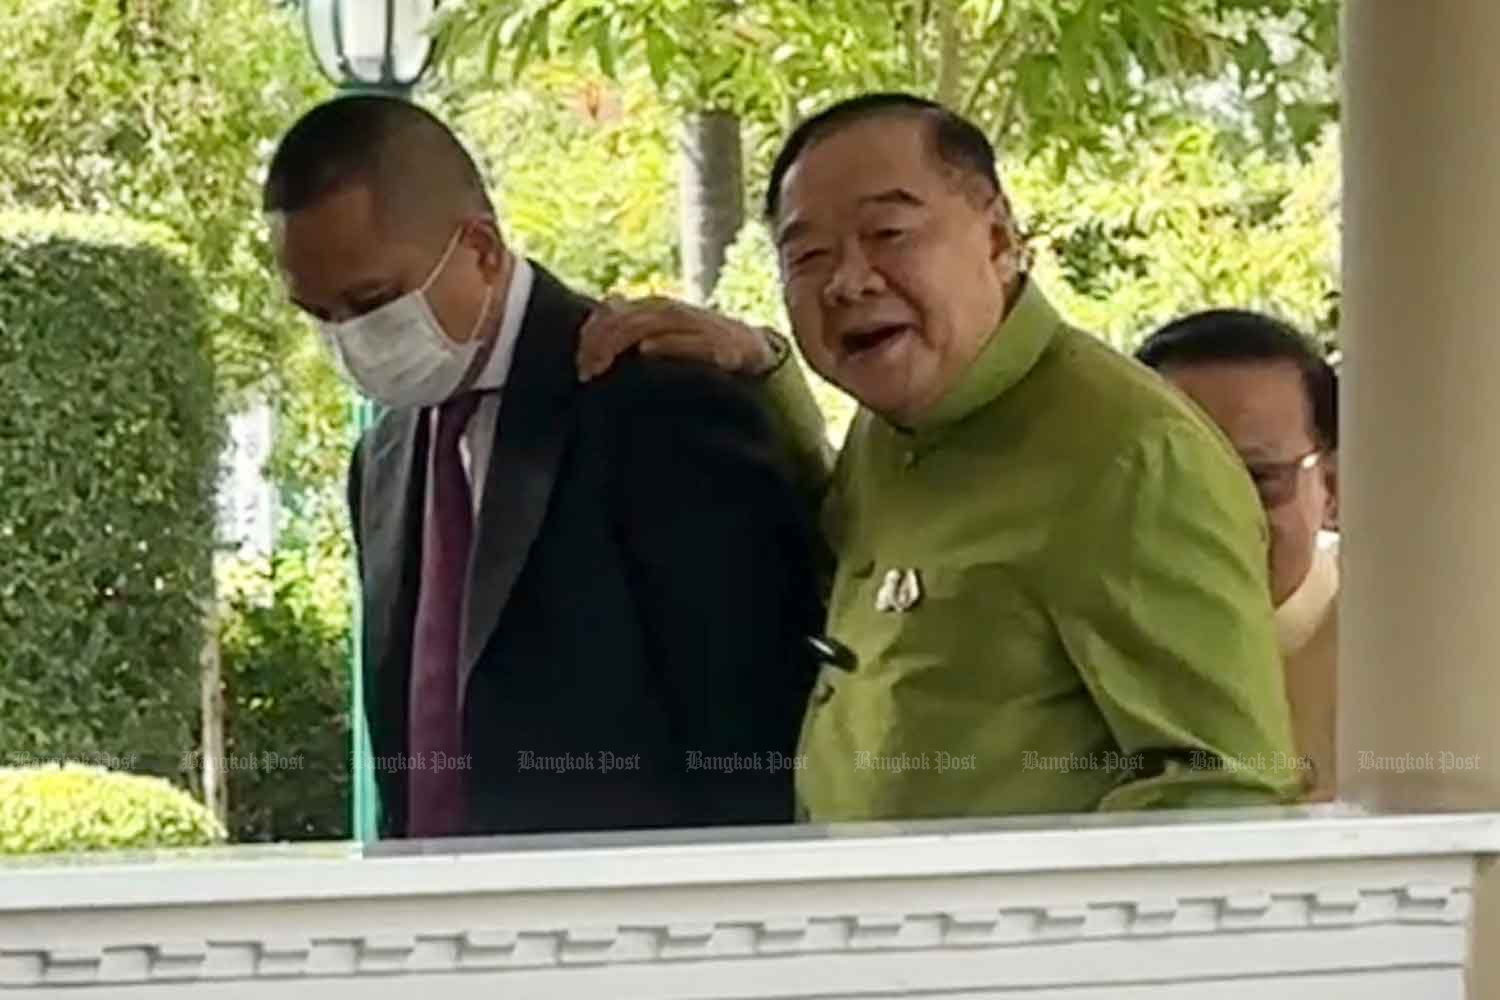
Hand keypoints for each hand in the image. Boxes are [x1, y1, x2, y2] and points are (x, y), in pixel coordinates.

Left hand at [577, 296, 779, 381]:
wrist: (759, 357)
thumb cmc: (704, 351)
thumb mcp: (665, 337)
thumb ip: (636, 324)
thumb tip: (607, 303)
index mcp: (659, 310)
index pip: (618, 312)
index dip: (594, 333)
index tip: (579, 364)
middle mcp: (678, 312)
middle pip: (632, 317)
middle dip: (604, 341)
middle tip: (586, 371)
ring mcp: (703, 326)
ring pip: (657, 323)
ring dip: (626, 340)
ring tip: (604, 363)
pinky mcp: (726, 346)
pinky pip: (695, 342)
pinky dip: (669, 343)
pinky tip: (647, 351)